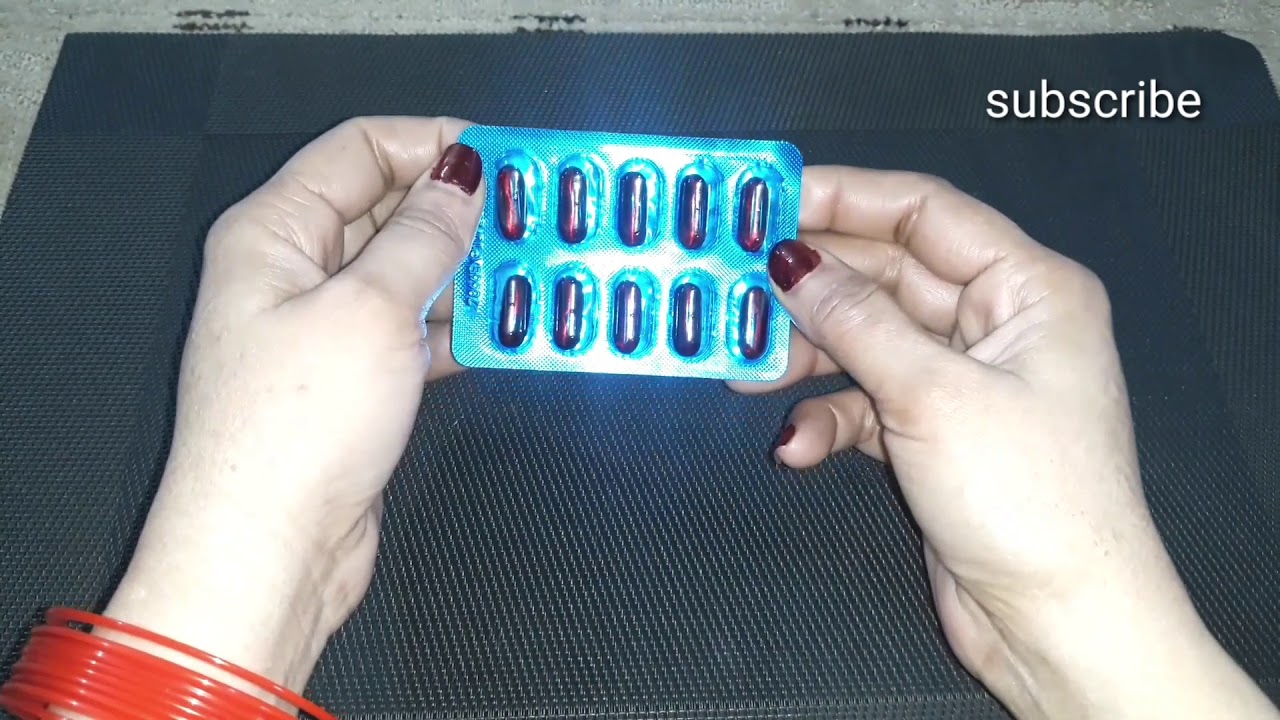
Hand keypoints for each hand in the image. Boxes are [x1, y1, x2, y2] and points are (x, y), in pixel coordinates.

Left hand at [101, 117, 483, 699]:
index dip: (433, 142)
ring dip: (470, 273)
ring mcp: (324, 329)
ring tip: (535, 271)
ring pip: (410, 274)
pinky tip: (508, 331)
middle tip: (532, 213)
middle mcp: (293, 273)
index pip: (359, 149)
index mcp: (274, 232)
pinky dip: (461, 329)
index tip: (504, 155)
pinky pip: (416, 332)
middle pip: (387, 209)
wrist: (270, 553)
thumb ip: (424, 237)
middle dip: (460, 210)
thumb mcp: (372, 310)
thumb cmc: (290, 434)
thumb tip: (461, 179)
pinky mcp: (355, 382)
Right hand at [735, 167, 1277, 718]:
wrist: (1060, 625)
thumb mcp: (932, 395)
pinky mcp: (934, 434)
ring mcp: (963, 381)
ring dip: (805, 357)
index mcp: (1028, 290)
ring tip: (746, 368)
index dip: (843, 198)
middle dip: (809, 286)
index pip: (923, 213)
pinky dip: (826, 419)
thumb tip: (791, 261)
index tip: (767, 201)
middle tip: (733, 282)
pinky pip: (864, 403)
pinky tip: (796, 444)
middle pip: (884, 276)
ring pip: (865, 341)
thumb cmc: (1034, 503)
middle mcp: (998, 326)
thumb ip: (855, 321)